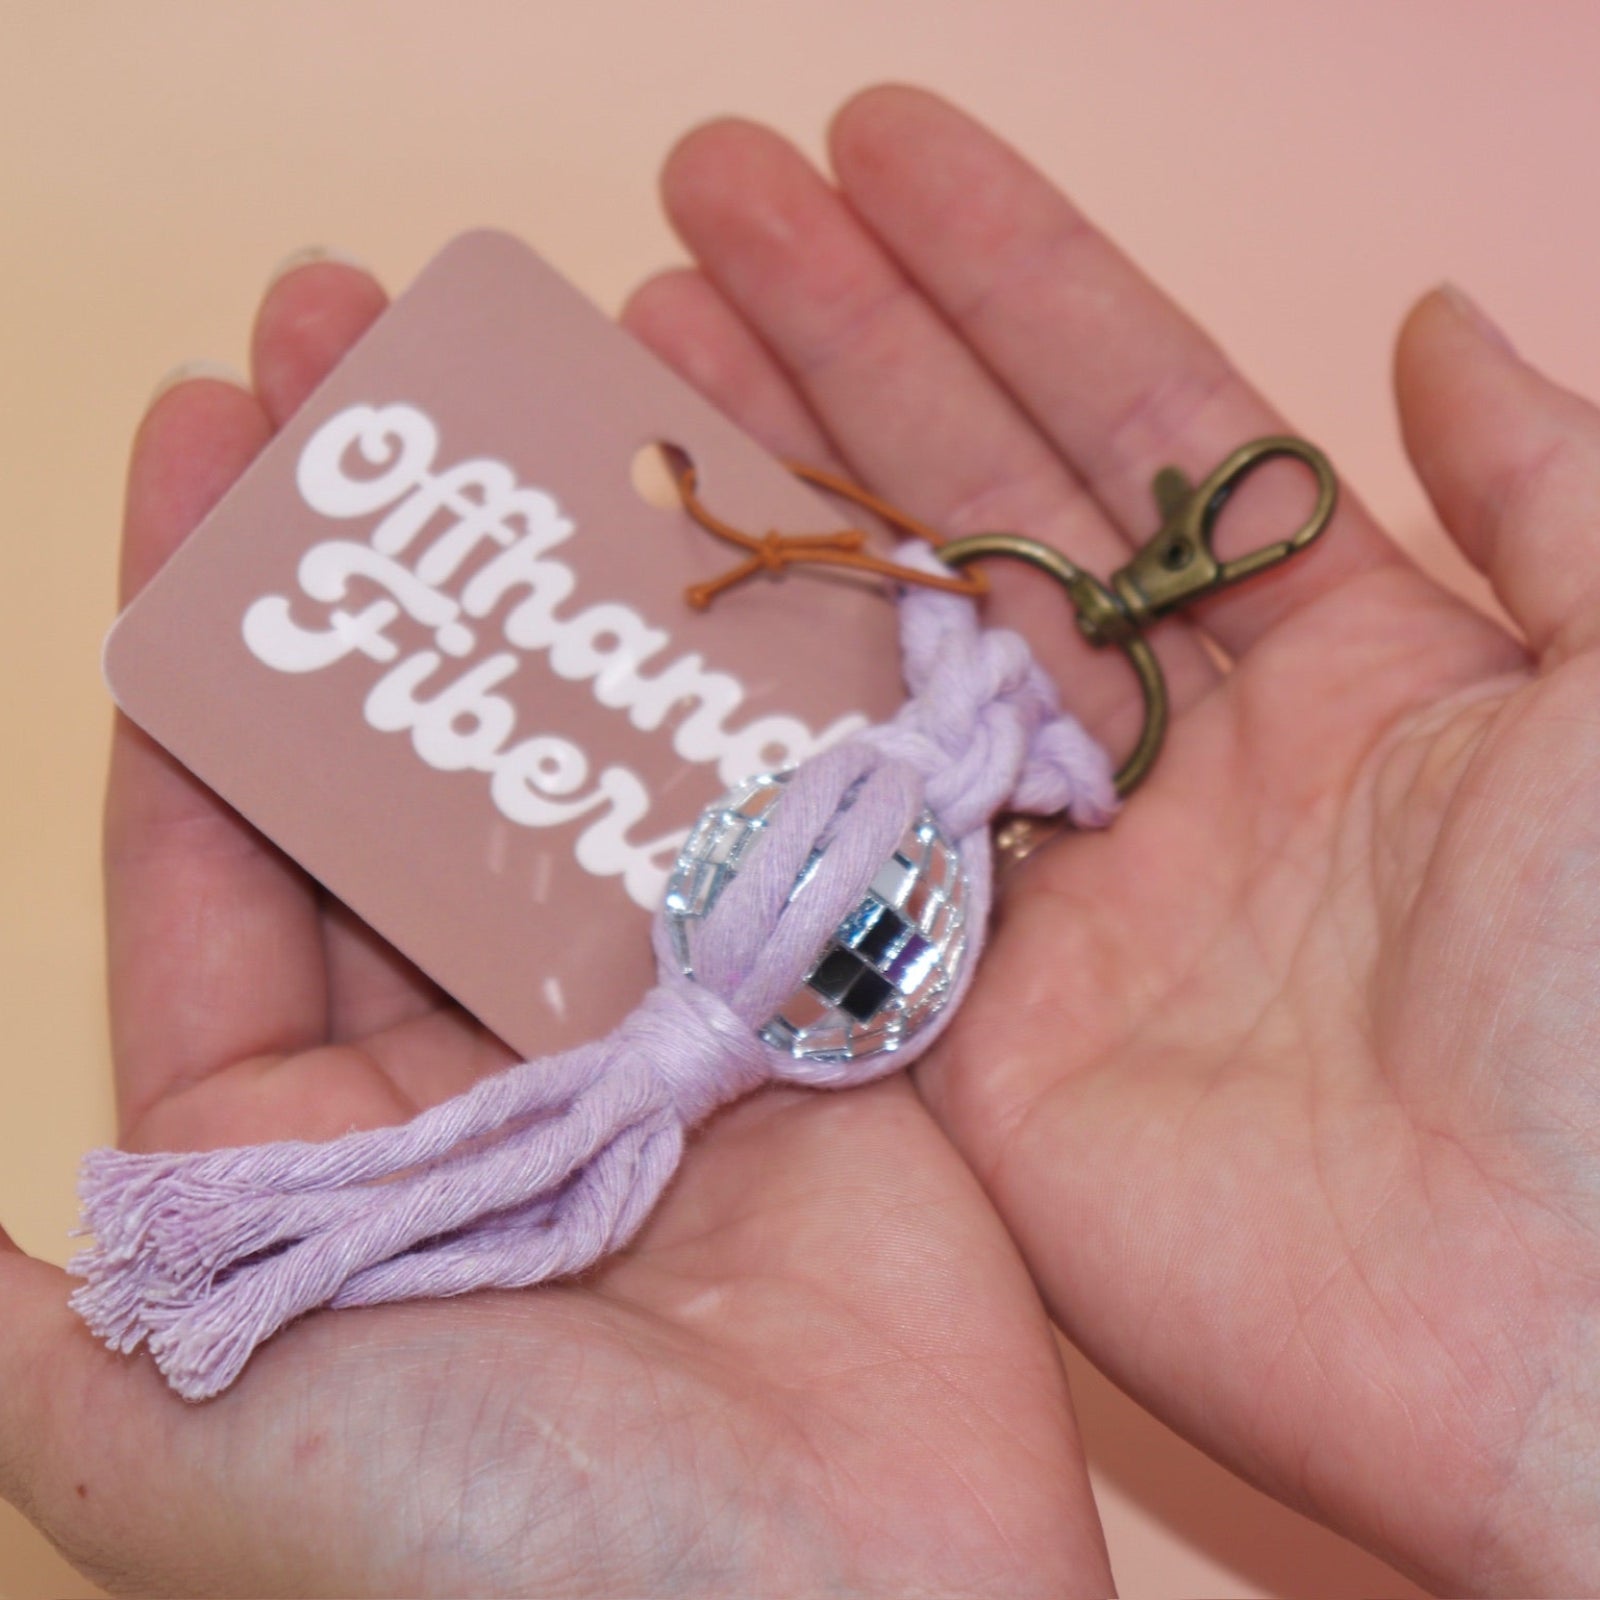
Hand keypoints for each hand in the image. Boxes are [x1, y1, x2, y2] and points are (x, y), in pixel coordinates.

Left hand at [0, 260, 1110, 1594]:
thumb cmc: (501, 1563)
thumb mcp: (167, 1423)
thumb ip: (28, 1285)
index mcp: (293, 1145)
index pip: (219, 819)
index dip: (206, 614)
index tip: (209, 415)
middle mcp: (465, 1066)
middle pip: (401, 751)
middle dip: (378, 546)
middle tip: (358, 333)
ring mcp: (648, 1027)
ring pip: (575, 753)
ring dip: (547, 578)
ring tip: (522, 376)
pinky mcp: (804, 1011)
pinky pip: (747, 810)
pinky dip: (726, 672)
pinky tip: (700, 526)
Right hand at [620, 87, 1599, 1592]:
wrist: (1577, 1344)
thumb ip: (1554, 493)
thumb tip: (1423, 328)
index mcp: (1331, 661)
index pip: (1128, 419)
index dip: (1001, 273)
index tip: (873, 151)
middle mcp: (1168, 761)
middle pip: (961, 511)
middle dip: (834, 347)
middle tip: (702, 208)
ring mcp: (1050, 896)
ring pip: (865, 663)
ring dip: (753, 508)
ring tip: (639, 353)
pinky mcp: (961, 1037)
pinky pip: (821, 866)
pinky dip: (725, 750)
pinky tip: (627, 622)